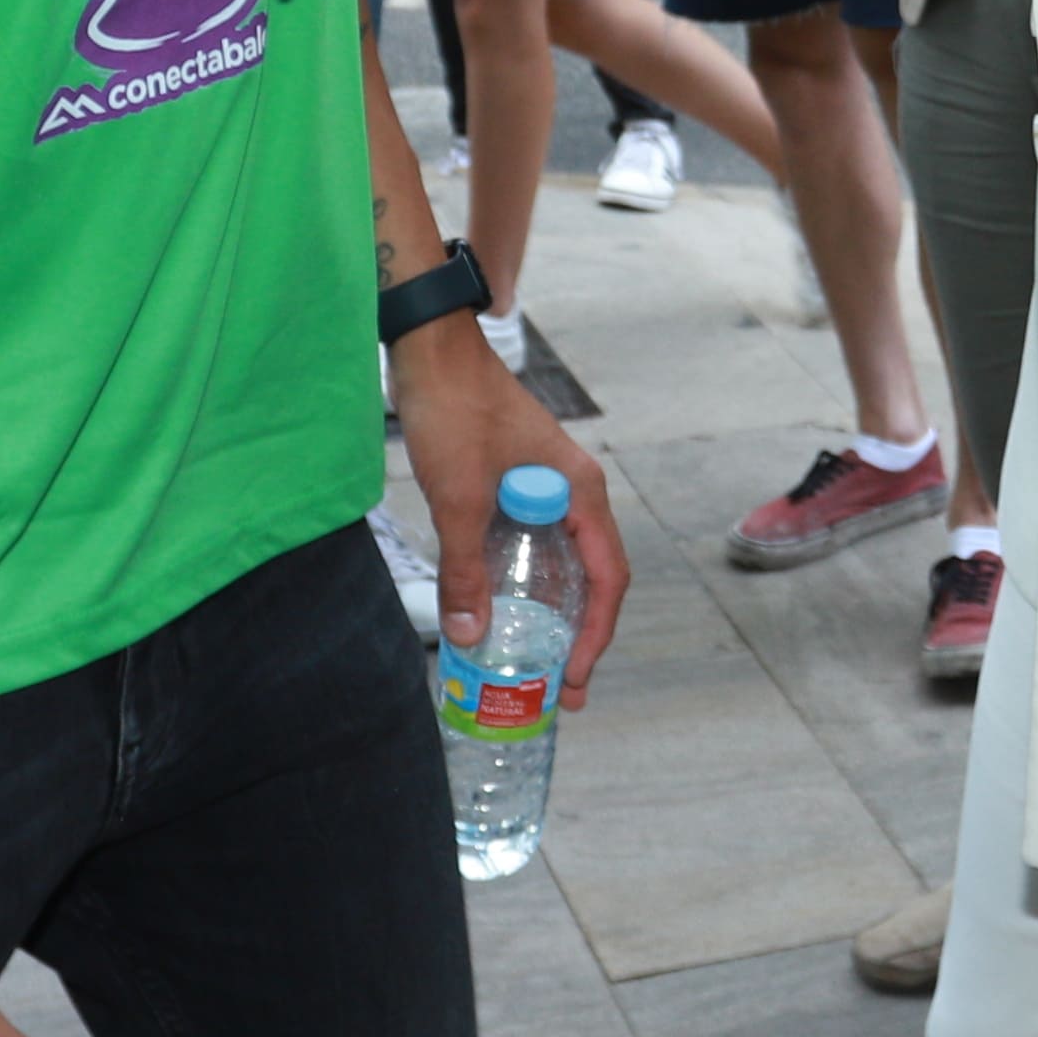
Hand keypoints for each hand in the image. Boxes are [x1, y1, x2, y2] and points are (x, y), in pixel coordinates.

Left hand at [388, 322, 631, 689]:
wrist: (430, 348)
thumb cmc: (454, 411)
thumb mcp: (458, 499)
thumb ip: (466, 570)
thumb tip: (472, 637)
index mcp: (579, 491)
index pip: (607, 577)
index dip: (595, 634)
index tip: (573, 677)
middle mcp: (572, 491)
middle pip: (588, 576)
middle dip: (576, 635)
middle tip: (559, 688)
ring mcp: (544, 487)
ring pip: (557, 563)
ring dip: (547, 612)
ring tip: (530, 661)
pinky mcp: (514, 483)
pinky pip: (528, 546)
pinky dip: (519, 583)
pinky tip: (496, 611)